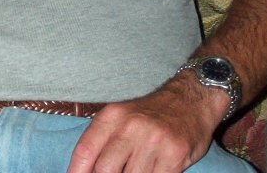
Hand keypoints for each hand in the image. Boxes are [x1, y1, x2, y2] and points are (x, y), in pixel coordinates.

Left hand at [67, 78, 224, 172]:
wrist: (190, 100)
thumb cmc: (149, 115)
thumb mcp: (120, 117)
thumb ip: (101, 140)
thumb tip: (83, 169)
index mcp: (112, 116)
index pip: (85, 150)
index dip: (76, 171)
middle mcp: (130, 127)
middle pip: (105, 169)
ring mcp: (153, 141)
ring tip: (132, 170)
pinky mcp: (174, 154)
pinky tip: (150, 171)